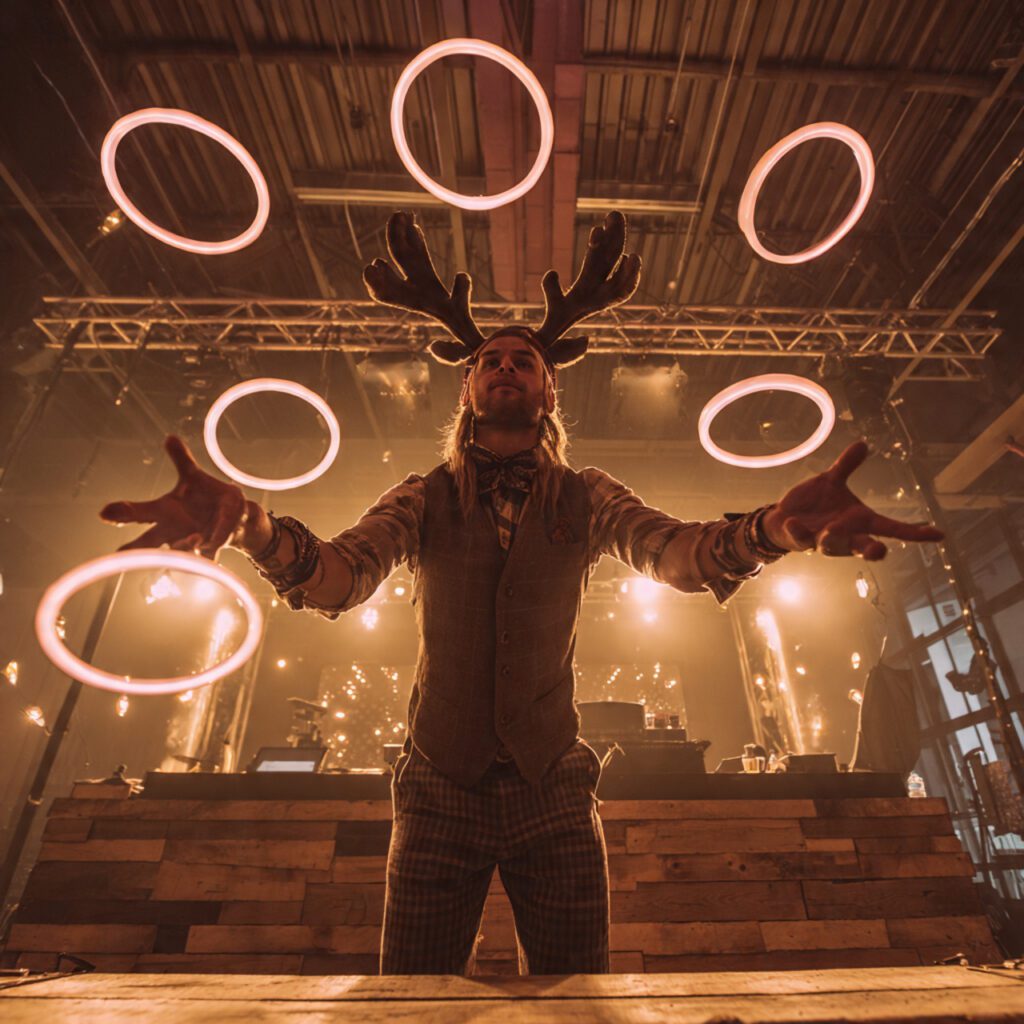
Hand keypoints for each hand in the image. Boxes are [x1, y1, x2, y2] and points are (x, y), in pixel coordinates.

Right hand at [99, 435, 247, 558]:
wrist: (232, 516)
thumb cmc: (204, 497)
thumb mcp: (193, 475)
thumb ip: (181, 459)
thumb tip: (171, 437)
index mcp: (163, 513)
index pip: (137, 512)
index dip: (121, 512)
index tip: (104, 513)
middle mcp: (172, 531)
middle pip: (149, 542)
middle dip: (136, 548)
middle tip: (119, 556)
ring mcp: (191, 542)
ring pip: (182, 550)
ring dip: (185, 546)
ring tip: (193, 538)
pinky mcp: (211, 547)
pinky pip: (209, 553)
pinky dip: (210, 551)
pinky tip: (211, 549)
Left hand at [761, 440, 942, 560]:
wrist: (783, 517)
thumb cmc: (815, 504)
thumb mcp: (832, 481)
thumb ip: (847, 466)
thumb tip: (863, 444)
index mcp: (860, 521)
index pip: (892, 528)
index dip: (915, 533)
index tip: (939, 534)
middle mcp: (845, 535)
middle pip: (863, 547)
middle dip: (871, 550)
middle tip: (880, 550)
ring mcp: (822, 540)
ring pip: (832, 547)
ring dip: (834, 539)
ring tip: (833, 529)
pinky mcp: (801, 539)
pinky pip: (801, 539)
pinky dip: (799, 532)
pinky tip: (793, 521)